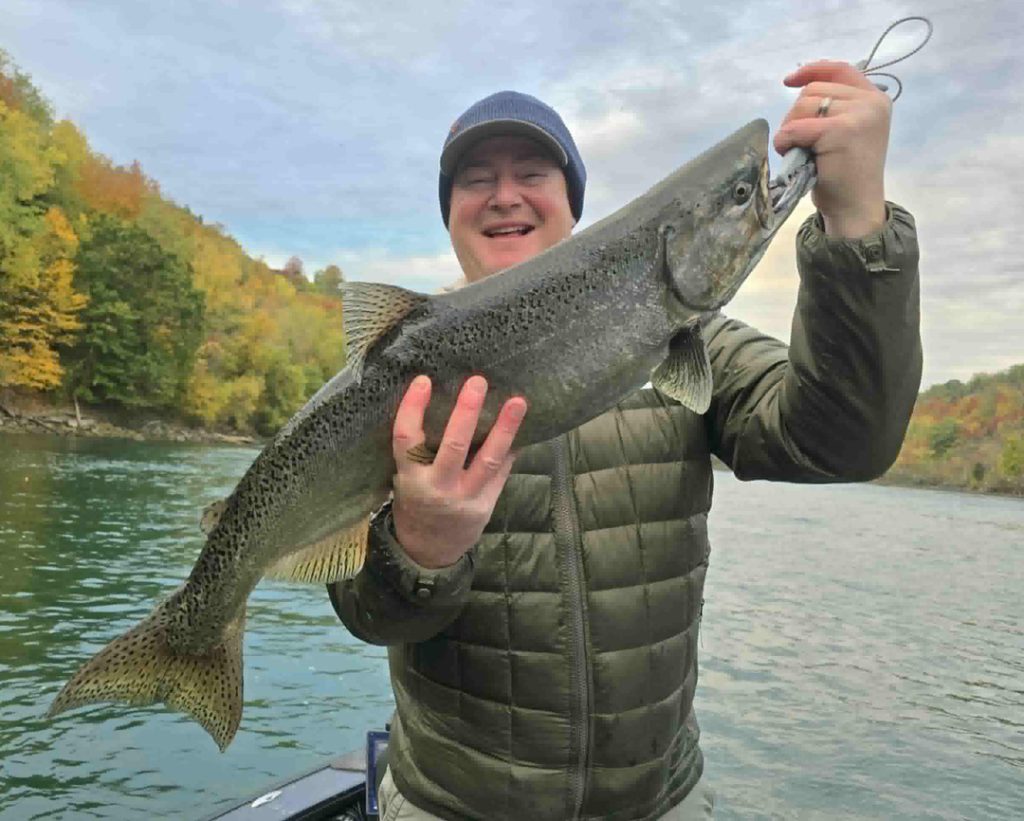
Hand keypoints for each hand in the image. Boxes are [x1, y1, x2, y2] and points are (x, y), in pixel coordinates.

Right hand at [390, 375, 526, 568]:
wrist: (428, 551)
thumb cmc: (415, 504)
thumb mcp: (406, 479)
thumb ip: (419, 451)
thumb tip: (443, 401)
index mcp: (410, 478)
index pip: (407, 439)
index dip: (413, 409)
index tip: (424, 380)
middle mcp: (438, 488)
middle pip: (454, 446)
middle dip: (467, 412)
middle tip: (478, 382)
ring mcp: (465, 498)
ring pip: (488, 460)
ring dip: (505, 429)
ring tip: (518, 402)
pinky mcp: (486, 506)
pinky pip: (502, 472)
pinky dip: (510, 450)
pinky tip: (521, 428)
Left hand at [773, 60, 890, 238]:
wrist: (855, 208)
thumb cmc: (844, 174)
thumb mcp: (845, 132)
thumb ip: (835, 107)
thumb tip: (801, 84)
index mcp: (875, 98)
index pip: (839, 69)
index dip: (812, 71)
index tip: (789, 80)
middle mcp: (872, 101)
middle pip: (813, 90)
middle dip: (796, 115)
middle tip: (800, 143)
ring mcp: (859, 114)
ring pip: (802, 105)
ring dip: (790, 129)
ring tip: (802, 151)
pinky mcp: (841, 130)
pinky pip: (796, 127)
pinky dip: (786, 142)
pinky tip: (794, 156)